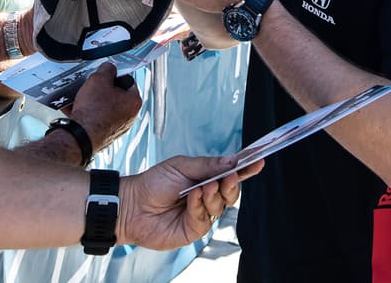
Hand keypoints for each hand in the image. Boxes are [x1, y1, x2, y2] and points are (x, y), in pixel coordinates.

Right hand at [66, 62, 141, 154]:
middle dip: (100, 89)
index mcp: (134, 102)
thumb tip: (108, 68)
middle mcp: (129, 116)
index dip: (114, 75)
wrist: (80, 136)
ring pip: (103, 107)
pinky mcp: (104, 135)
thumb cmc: (93, 111)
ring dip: (91, 101)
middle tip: (90, 86)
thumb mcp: (99, 79)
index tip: (104, 75)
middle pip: (115, 95)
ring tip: (79, 97)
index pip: (127, 81)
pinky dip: (86, 114)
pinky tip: (74, 109)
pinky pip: (96, 119)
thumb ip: (106, 69)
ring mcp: (117, 127)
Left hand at [116, 155, 261, 249]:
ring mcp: (202, 213)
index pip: (230, 174)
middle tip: (231, 175)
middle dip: (232, 183)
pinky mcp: (194, 229)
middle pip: (231, 192)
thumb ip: (206, 165)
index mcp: (205, 178)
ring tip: (204, 186)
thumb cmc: (153, 183)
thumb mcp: (180, 166)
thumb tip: (231, 162)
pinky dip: (200, 205)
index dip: (245, 169)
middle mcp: (207, 197)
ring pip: (220, 204)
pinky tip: (192, 197)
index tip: (258, 161)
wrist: (132, 205)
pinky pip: (205, 217)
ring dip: (214, 194)